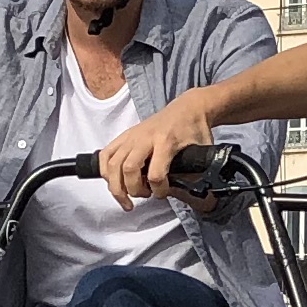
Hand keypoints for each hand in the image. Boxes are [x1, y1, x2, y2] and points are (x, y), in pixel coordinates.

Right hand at [100, 96, 214, 204]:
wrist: (187, 108)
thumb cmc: (193, 130)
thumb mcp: (201, 152)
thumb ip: (193, 172)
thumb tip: (183, 191)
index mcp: (166, 142)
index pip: (156, 174)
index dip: (159, 190)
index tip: (164, 193)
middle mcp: (145, 138)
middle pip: (129, 169)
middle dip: (134, 190)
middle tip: (145, 195)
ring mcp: (132, 136)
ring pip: (113, 164)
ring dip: (116, 186)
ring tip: (126, 199)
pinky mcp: (124, 135)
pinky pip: (105, 154)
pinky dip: (105, 171)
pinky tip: (113, 182)